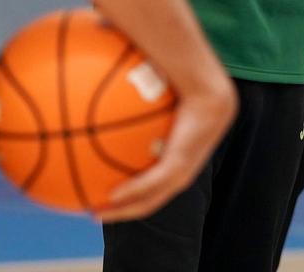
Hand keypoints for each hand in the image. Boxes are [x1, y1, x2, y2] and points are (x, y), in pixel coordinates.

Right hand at [94, 77, 236, 221]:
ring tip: (97, 214)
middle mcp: (180, 174)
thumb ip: (135, 104)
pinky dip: (131, 192)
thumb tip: (105, 95)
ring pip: (148, 201)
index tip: (103, 194)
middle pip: (147, 201)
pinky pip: (150, 184)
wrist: (209, 91)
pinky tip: (110, 196)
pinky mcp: (178, 167)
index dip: (129, 194)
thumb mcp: (156, 101)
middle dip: (120, 210)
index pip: (153, 186)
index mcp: (177, 162)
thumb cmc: (183, 88)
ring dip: (122, 210)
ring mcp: (180, 174)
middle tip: (94, 212)